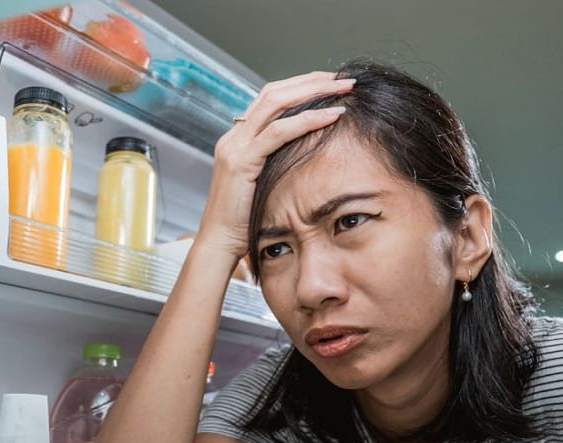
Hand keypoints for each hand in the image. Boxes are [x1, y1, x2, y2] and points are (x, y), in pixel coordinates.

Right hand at [196, 71, 354, 260]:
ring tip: (343, 89)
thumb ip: (276, 163)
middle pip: (274, 92)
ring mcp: (235, 146)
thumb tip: (305, 154)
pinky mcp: (241, 161)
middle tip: (343, 79)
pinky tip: (333, 115)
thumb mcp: (262, 183)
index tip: (330, 83)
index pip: (270, 98)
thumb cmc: (243, 221)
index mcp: (238, 138)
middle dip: (311, 81)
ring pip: (276, 103)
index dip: (301, 85)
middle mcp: (234, 136)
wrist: (219, 243)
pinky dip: (308, 119)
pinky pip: (278, 132)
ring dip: (313, 92)